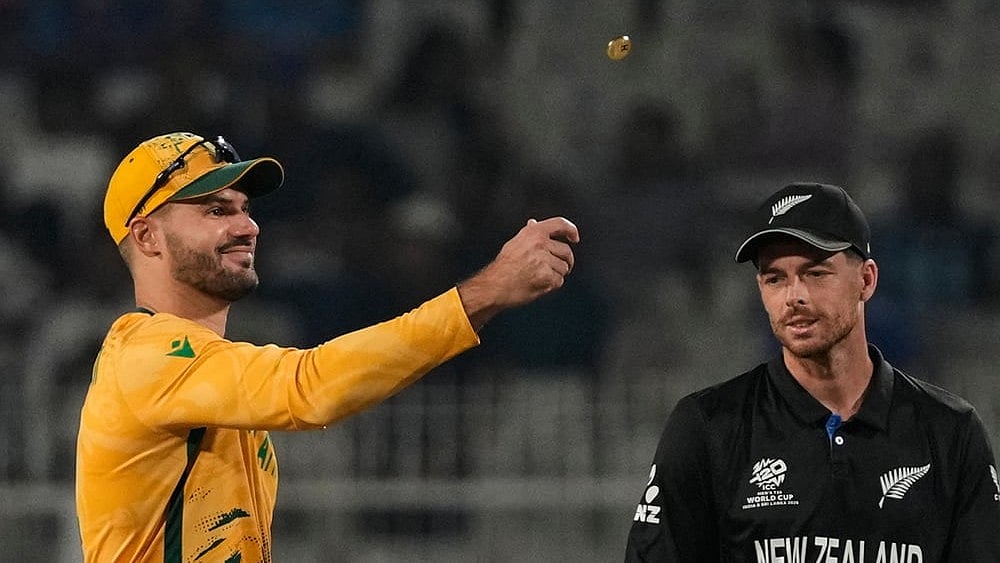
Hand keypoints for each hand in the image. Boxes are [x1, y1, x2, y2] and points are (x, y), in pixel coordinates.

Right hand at [457, 217, 579, 330]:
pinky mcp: (546, 276)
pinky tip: (539, 284)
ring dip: (556, 274)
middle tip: (560, 267)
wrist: (494, 286)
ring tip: (540, 277)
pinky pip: (559, 281)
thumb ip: (529, 233)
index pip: (560, 224)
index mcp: (533, 233)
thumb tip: (534, 223)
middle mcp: (540, 244)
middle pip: (566, 251)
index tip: (575, 237)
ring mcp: (544, 260)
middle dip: (566, 261)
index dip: (571, 230)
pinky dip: (552, 285)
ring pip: (563, 268)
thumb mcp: (514, 243)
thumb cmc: (503, 267)